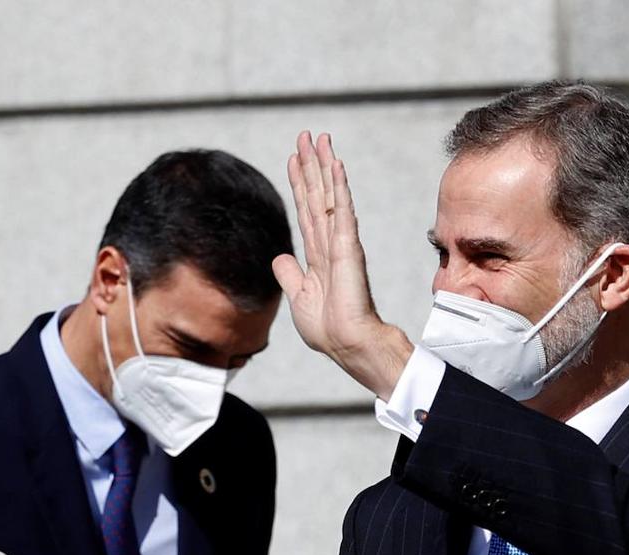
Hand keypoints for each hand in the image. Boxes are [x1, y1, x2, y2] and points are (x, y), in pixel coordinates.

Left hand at [273, 131, 412, 400]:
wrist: (348, 345)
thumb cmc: (328, 328)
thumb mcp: (299, 298)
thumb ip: (290, 275)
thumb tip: (280, 257)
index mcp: (317, 255)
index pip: (306, 210)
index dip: (299, 184)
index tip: (293, 158)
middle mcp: (329, 243)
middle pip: (318, 196)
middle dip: (311, 165)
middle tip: (307, 135)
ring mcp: (340, 243)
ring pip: (330, 196)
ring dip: (325, 166)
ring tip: (321, 139)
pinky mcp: (348, 249)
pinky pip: (342, 212)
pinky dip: (339, 188)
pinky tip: (336, 166)